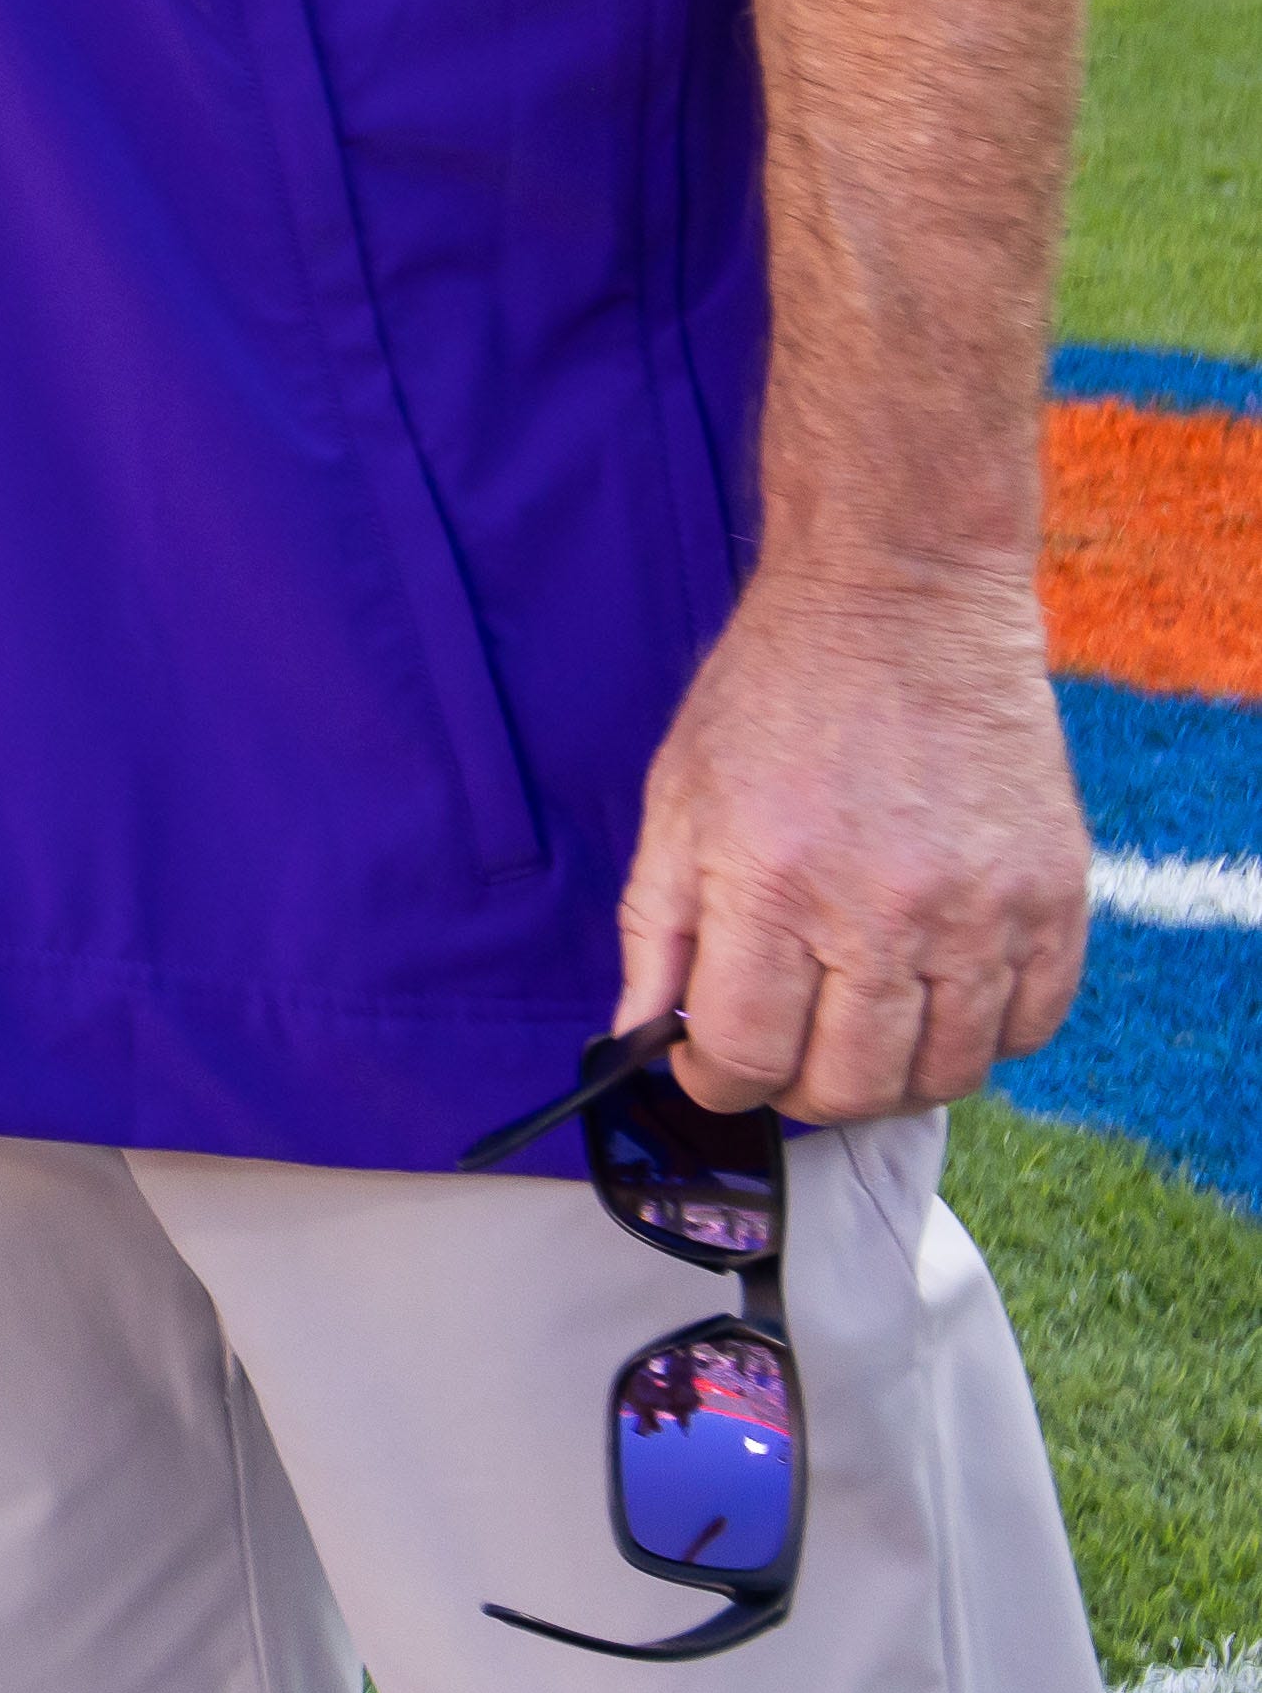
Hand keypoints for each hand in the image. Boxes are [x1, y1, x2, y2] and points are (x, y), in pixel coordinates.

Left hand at [614, 562, 1090, 1123]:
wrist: (899, 599)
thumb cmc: (773, 692)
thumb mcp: (677, 795)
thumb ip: (655, 926)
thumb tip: (639, 1034)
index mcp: (770, 882)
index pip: (746, 1055)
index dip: (718, 1083)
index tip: (710, 1067)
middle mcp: (882, 911)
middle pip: (852, 1086)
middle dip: (802, 1092)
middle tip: (784, 1057)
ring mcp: (980, 910)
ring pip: (948, 1074)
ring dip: (894, 1078)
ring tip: (859, 1038)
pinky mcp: (1054, 896)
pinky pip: (1032, 1026)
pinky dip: (984, 1039)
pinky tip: (939, 1003)